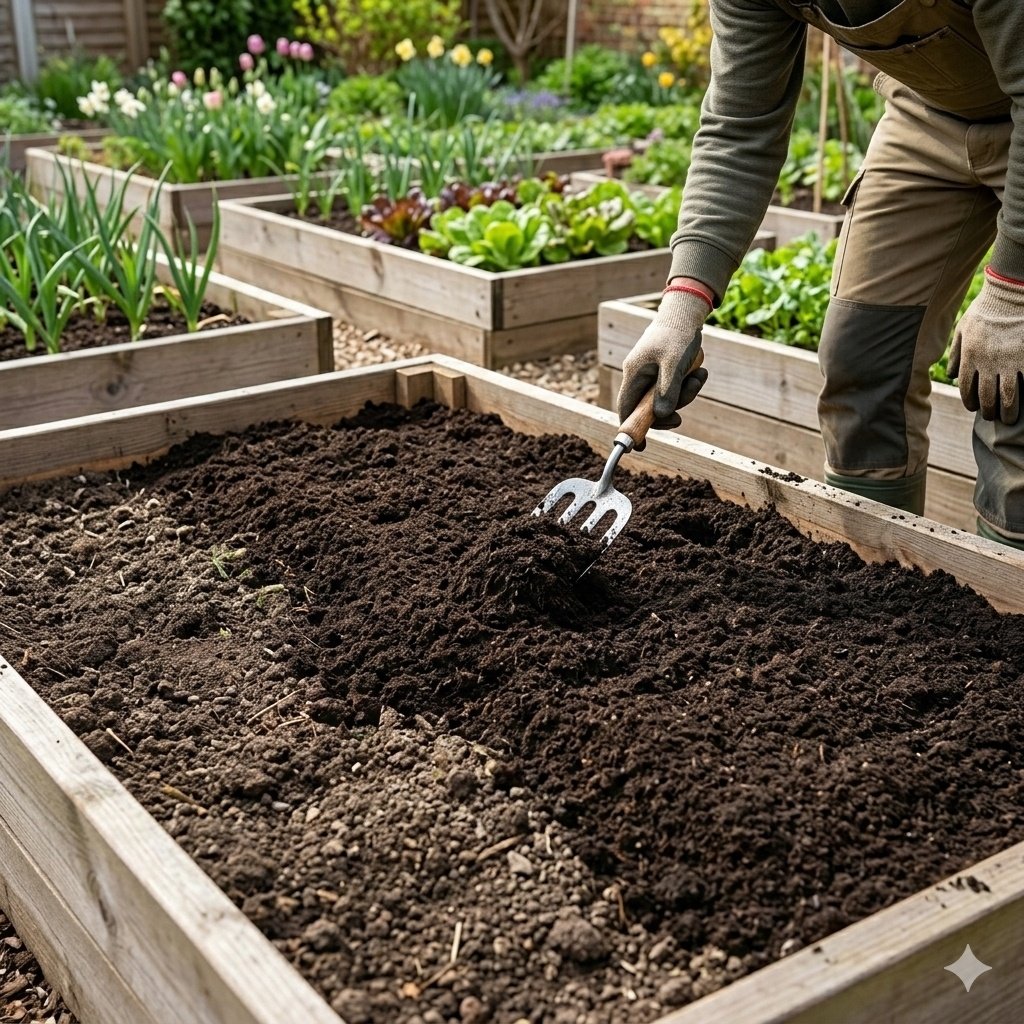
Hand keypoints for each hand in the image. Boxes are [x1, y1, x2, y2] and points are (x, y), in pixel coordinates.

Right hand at [616, 284, 710, 435]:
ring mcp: (652, 373)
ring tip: (699, 377)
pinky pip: (675, 388)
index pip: (626, 408)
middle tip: (682, 417)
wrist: (686, 311)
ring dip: (684, 395)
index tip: (640, 447)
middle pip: (648, 408)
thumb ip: (667, 390)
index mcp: (634, 373)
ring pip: (665, 399)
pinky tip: (700, 372)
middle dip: (668, 412)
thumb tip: (662, 416)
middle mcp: (639, 375)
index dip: (631, 428)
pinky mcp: (664, 370)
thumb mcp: (674, 364)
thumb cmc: (678, 334)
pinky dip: (688, 385)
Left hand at [949, 267, 1023, 424]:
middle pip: (987, 397)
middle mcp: (988, 363)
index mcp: (970, 357)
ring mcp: (1009, 361)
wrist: (1010, 294)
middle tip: (992, 417)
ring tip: (1008, 418)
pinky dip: (1023, 393)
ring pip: (1008, 396)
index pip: (967, 389)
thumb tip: (953, 376)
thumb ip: (956, 354)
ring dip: (1007, 411)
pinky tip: (1022, 402)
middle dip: (989, 411)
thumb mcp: (963, 330)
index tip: (975, 408)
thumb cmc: (984, 311)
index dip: (970, 403)